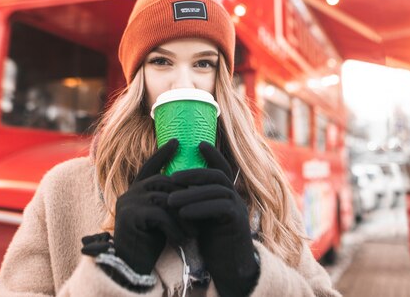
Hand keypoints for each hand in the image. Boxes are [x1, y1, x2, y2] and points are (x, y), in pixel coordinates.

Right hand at [113, 139, 184, 274]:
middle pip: (165, 183)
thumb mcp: (161, 216)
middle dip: (186, 197)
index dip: (163, 154)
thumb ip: (169, 200)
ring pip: (166, 200)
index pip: (150, 166)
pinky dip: (174, 229)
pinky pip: (160, 216)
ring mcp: (129, 203)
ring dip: (183, 217)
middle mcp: (130, 192)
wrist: (131, 264)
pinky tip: (182, 240)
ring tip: (195, 232)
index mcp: (137, 190)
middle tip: (203, 211)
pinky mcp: (130, 216)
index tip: (177, 141)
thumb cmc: (150, 240)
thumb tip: (193, 186)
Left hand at [168, 142, 258, 296]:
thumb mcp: (202, 218)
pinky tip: (184, 213)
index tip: (198, 143)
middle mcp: (235, 198)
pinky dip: (201, 209)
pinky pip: (220, 208)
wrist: (229, 267)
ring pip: (216, 191)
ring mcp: (239, 209)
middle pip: (217, 176)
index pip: (222, 169)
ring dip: (191, 194)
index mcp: (226, 195)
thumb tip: (173, 187)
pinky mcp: (238, 222)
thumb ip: (195, 202)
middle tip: (172, 177)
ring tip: (170, 200)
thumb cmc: (212, 242)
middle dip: (195, 173)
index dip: (213, 155)